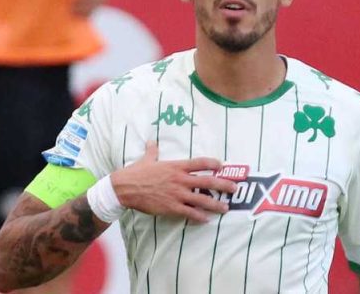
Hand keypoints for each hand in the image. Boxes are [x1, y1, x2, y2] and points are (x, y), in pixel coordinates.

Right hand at [111, 142, 236, 222]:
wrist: (125, 188)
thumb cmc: (136, 172)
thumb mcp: (147, 159)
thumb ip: (153, 150)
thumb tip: (151, 141)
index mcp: (176, 166)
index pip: (199, 163)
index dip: (212, 163)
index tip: (222, 165)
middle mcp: (180, 180)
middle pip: (207, 182)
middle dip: (223, 185)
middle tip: (234, 188)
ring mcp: (177, 194)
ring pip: (201, 200)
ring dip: (215, 204)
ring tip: (225, 208)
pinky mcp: (171, 207)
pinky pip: (189, 213)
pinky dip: (199, 217)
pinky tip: (206, 220)